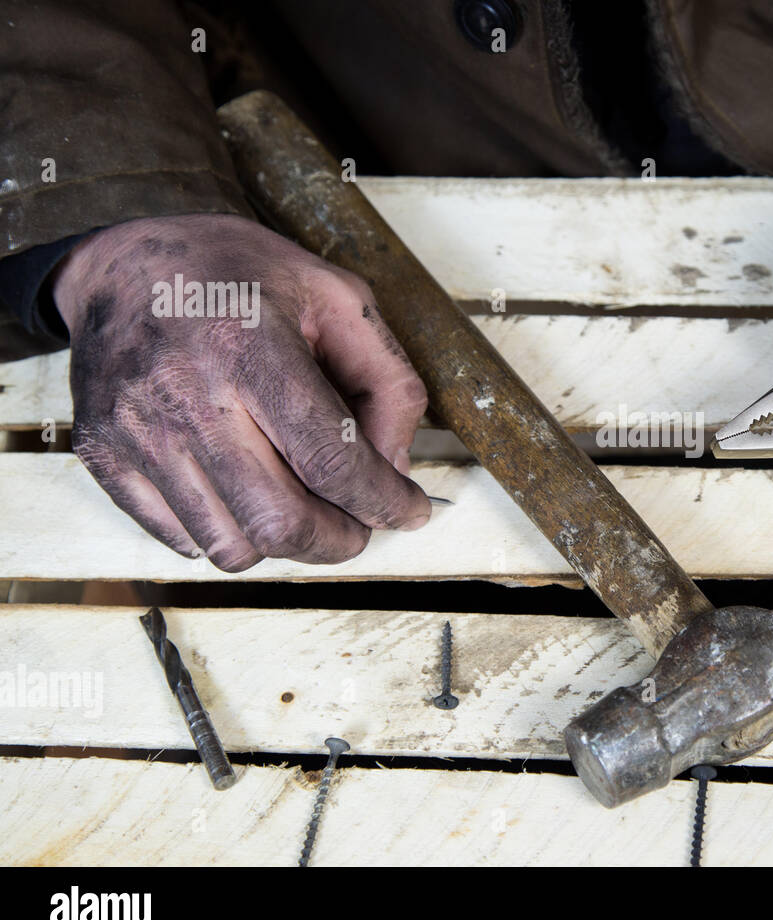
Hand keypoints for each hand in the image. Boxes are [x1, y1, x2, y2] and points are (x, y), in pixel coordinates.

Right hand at [53, 213, 431, 569]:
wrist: (123, 260)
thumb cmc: (238, 274)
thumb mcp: (338, 296)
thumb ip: (387, 381)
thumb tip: (395, 470)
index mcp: (249, 345)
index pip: (330, 460)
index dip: (382, 501)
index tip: (409, 512)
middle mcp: (185, 395)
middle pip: (279, 522)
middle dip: (339, 540)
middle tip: (360, 524)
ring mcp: (136, 432)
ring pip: (230, 546)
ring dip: (285, 544)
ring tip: (304, 505)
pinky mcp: (103, 456)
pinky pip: (179, 539)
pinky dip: (229, 535)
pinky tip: (248, 495)